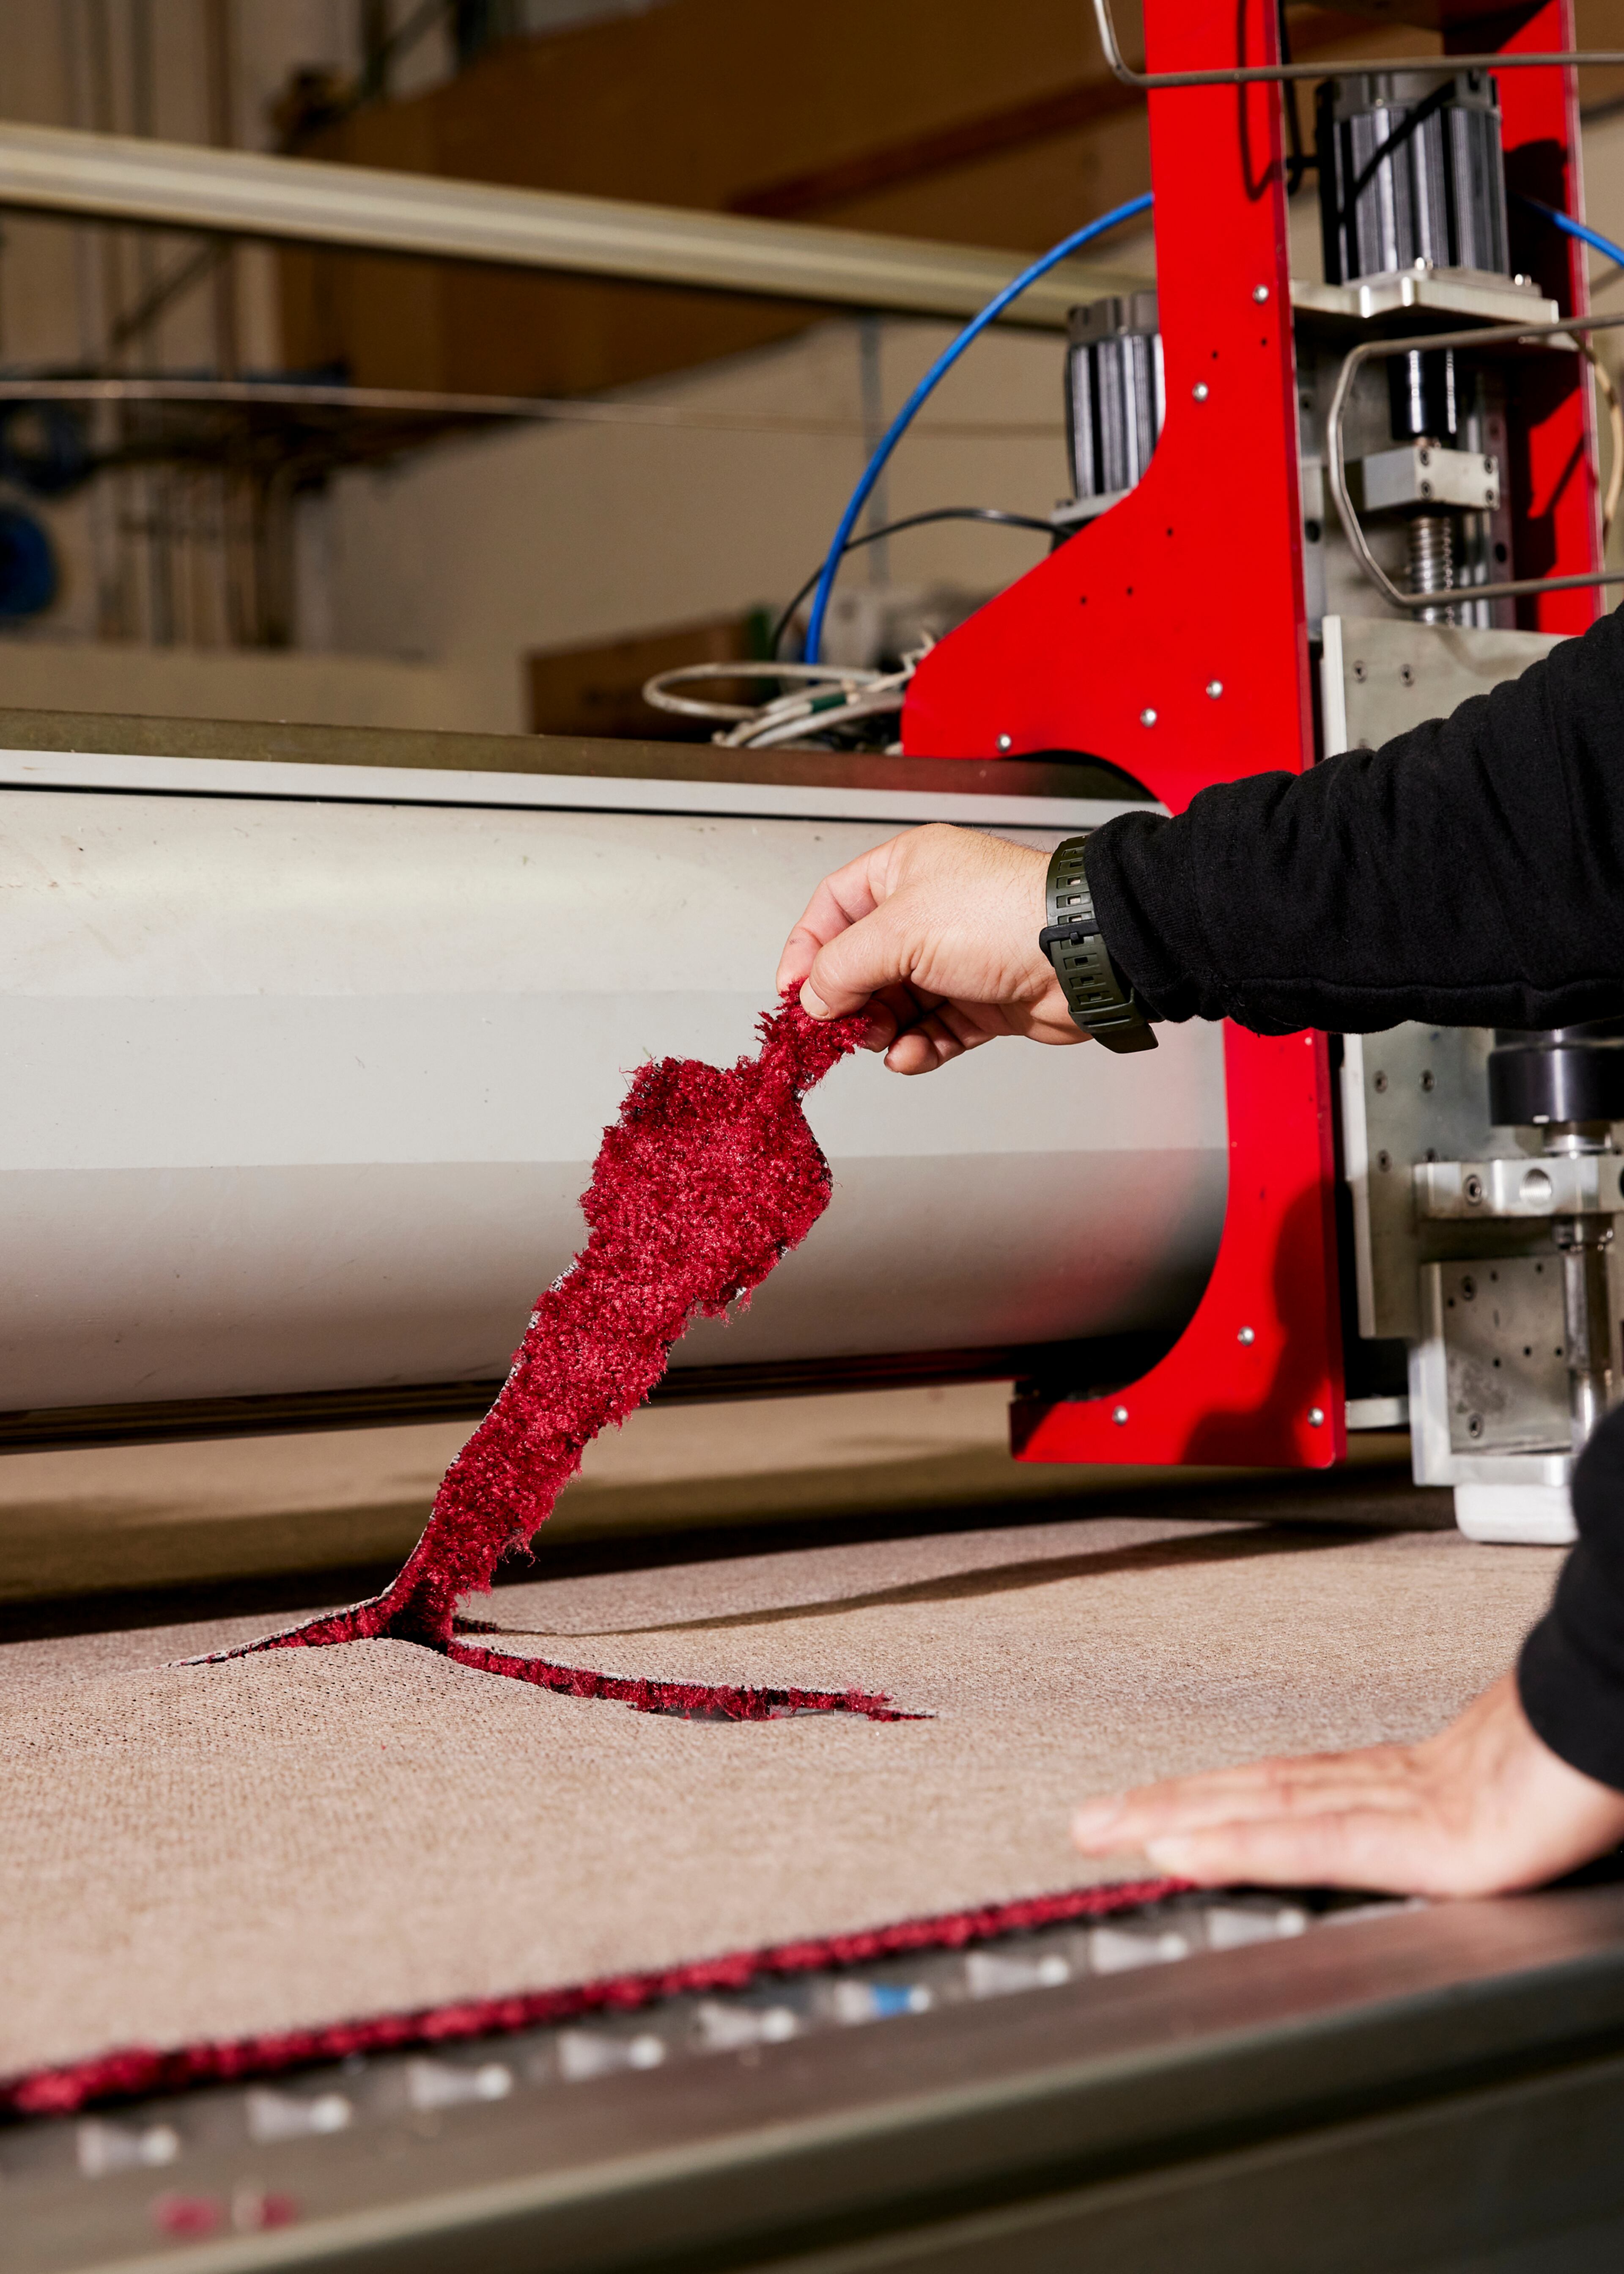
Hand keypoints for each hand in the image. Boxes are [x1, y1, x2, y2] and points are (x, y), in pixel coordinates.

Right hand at [775, 824, 1083, 1074]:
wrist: (1082, 955)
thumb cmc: (1006, 916)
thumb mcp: (899, 931)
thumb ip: (842, 965)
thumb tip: (811, 997)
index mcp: (905, 871)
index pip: (833, 907)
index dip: (807, 949)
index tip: (792, 991)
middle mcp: (930, 911)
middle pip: (862, 963)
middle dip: (847, 1001)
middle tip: (838, 1027)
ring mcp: (957, 958)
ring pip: (896, 1003)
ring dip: (881, 1029)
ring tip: (881, 1040)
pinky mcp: (982, 1001)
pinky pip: (933, 1030)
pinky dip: (918, 1046)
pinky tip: (910, 1055)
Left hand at [1070, 1673, 1623, 1897]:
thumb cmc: (1584, 1750)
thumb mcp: (1507, 1791)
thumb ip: (1459, 1812)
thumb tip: (1451, 1825)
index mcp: (1412, 1779)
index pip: (1292, 1791)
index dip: (1221, 1801)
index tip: (1159, 1809)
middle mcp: (1393, 1784)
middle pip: (1258, 1792)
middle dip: (1169, 1806)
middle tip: (1093, 1819)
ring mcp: (1407, 1806)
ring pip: (1265, 1810)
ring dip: (1180, 1820)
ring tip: (1111, 1830)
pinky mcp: (1430, 1841)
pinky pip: (1314, 1844)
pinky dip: (1243, 1845)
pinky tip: (1187, 1848)